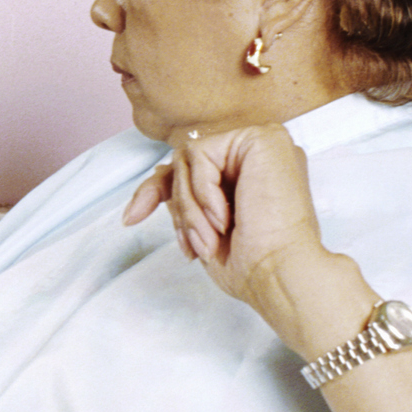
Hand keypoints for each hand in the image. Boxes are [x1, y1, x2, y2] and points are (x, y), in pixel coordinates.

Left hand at [123, 124, 331, 312]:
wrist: (280, 274)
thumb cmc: (251, 264)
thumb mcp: (202, 229)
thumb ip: (185, 199)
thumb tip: (152, 185)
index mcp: (250, 175)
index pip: (190, 170)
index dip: (155, 191)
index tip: (131, 218)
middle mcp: (257, 156)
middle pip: (185, 164)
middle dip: (177, 208)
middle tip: (192, 245)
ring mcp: (263, 143)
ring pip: (188, 160)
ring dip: (189, 207)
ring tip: (208, 239)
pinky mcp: (262, 138)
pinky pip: (199, 153)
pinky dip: (201, 192)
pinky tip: (223, 219)